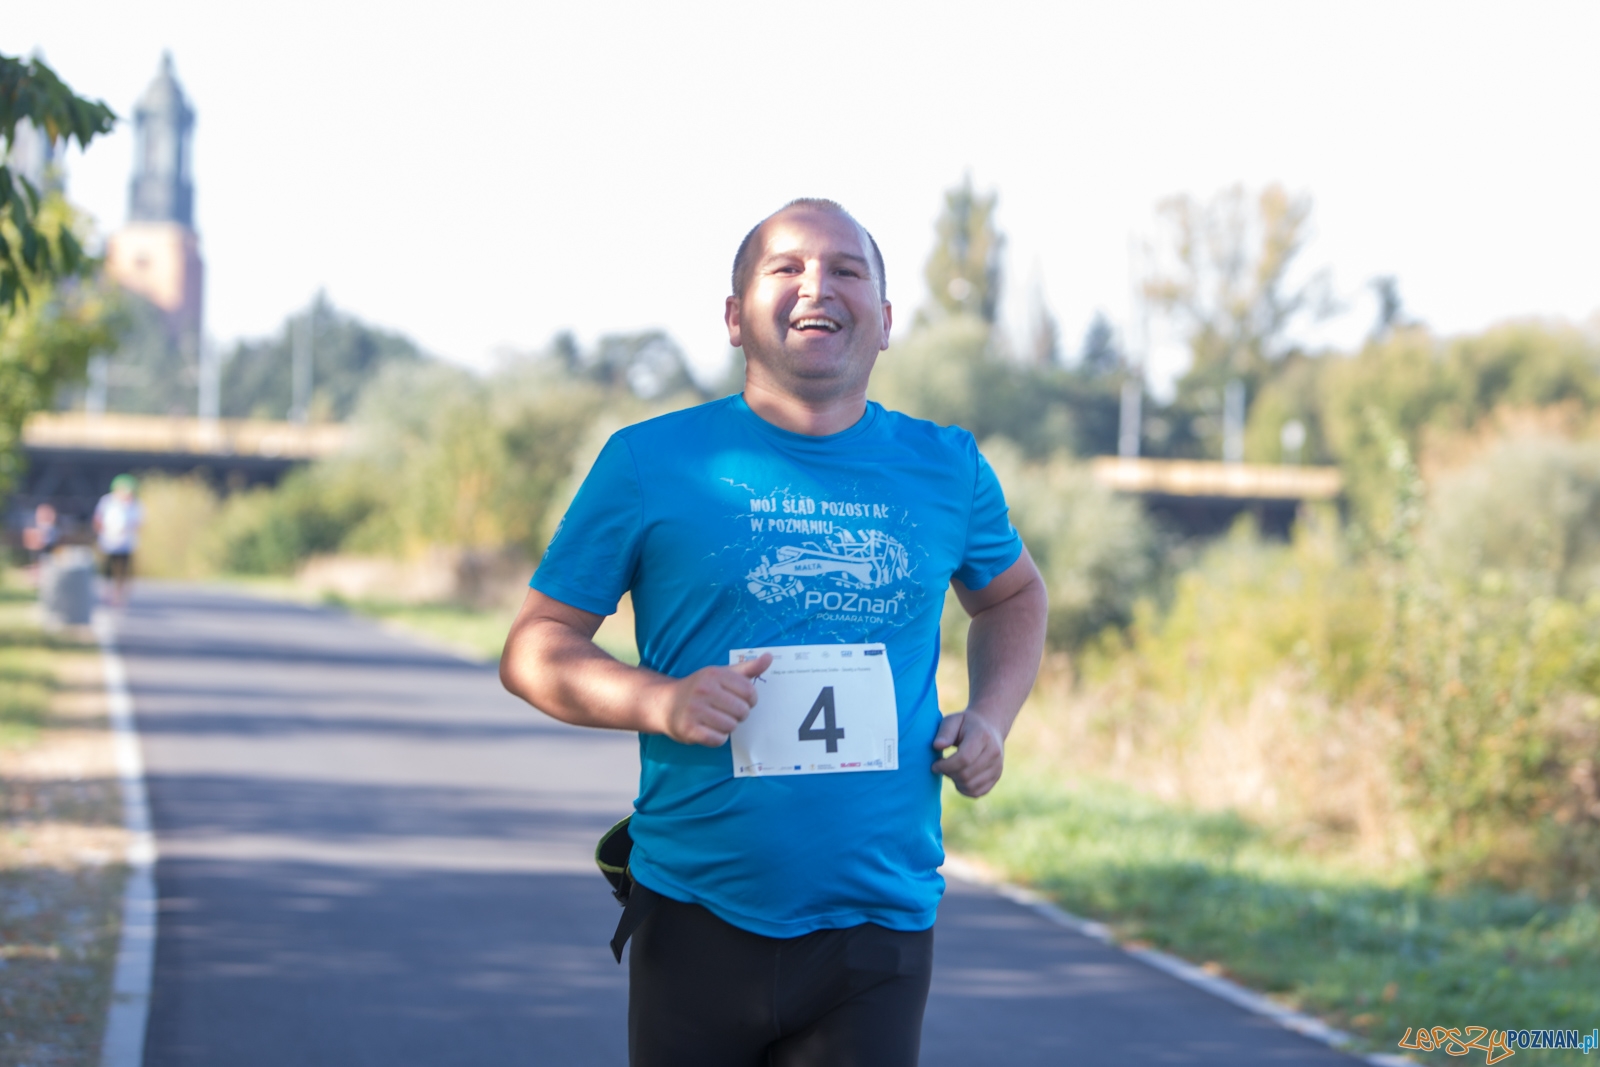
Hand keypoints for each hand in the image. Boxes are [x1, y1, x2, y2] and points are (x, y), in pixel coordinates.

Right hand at [653, 654, 771, 746]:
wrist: (665, 703)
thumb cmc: (700, 688)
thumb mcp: (722, 674)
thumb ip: (748, 668)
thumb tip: (769, 657)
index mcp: (714, 674)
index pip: (750, 692)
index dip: (750, 701)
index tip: (740, 700)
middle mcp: (704, 690)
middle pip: (742, 711)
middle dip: (739, 715)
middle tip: (726, 711)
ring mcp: (694, 709)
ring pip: (731, 726)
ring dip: (728, 727)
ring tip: (717, 720)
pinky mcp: (688, 728)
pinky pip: (718, 739)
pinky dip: (718, 738)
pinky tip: (709, 730)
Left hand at [931, 711, 1005, 796]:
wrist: (989, 726)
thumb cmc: (966, 724)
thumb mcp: (953, 720)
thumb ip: (944, 732)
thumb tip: (937, 746)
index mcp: (982, 736)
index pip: (964, 759)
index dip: (946, 766)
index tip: (935, 765)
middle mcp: (994, 753)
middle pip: (966, 774)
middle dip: (949, 774)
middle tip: (941, 767)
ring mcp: (997, 766)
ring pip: (971, 786)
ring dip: (955, 782)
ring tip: (950, 771)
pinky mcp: (996, 776)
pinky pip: (977, 792)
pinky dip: (964, 789)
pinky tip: (958, 778)